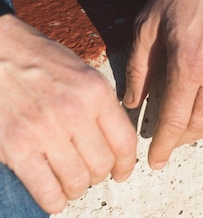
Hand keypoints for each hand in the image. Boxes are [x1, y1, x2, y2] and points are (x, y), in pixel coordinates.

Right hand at [0, 14, 136, 213]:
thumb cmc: (40, 61)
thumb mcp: (83, 73)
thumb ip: (101, 104)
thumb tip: (114, 138)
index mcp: (95, 92)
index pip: (124, 142)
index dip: (126, 164)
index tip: (122, 171)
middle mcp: (74, 112)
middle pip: (102, 164)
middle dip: (100, 175)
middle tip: (90, 174)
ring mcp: (44, 131)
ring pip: (77, 180)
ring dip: (77, 188)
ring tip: (71, 183)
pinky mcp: (16, 147)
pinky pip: (46, 189)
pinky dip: (54, 201)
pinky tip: (55, 197)